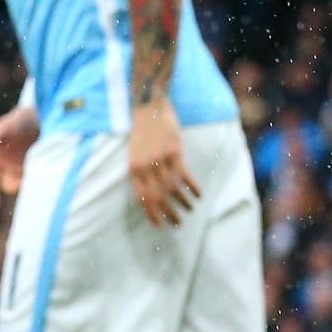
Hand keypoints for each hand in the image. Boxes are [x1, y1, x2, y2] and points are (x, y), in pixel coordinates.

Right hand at [0, 104, 40, 209]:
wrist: (43, 113)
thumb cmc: (19, 119)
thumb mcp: (3, 127)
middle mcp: (7, 165)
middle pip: (6, 184)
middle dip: (11, 187)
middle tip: (18, 184)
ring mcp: (24, 166)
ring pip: (22, 184)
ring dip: (25, 186)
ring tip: (34, 180)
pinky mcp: (39, 166)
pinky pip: (37, 179)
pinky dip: (38, 182)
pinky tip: (43, 179)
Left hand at [128, 97, 199, 226]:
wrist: (148, 106)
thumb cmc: (141, 130)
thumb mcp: (134, 152)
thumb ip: (141, 171)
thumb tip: (150, 193)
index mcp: (133, 167)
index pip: (142, 197)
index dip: (151, 213)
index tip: (159, 226)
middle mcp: (145, 166)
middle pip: (158, 197)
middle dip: (168, 213)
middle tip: (177, 225)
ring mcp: (160, 159)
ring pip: (173, 188)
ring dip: (182, 202)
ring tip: (189, 211)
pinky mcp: (174, 151)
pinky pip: (184, 175)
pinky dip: (192, 187)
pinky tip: (198, 195)